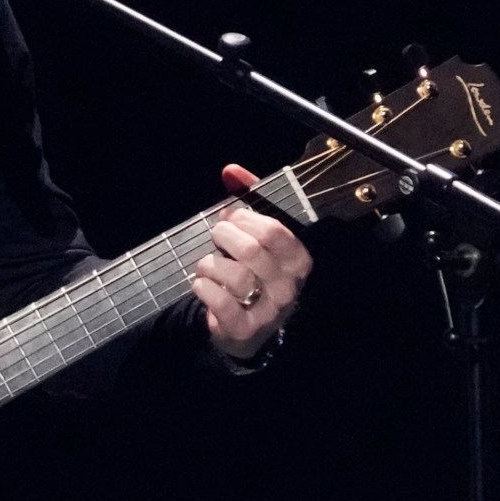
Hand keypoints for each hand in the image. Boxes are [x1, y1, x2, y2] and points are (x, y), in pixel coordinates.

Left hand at [192, 163, 313, 359]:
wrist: (246, 328)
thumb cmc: (252, 274)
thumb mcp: (257, 239)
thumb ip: (248, 203)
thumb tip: (231, 170)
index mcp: (298, 262)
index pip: (274, 232)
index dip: (245, 219)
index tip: (231, 217)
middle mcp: (288, 287)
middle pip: (252, 250)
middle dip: (224, 236)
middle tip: (216, 237)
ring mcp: (269, 311)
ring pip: (235, 276)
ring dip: (210, 264)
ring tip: (207, 265)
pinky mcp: (245, 329)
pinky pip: (221, 302)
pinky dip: (204, 288)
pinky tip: (201, 284)